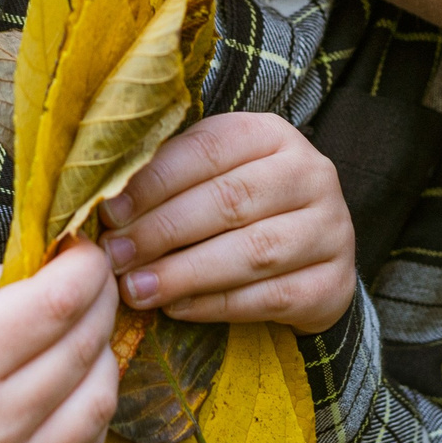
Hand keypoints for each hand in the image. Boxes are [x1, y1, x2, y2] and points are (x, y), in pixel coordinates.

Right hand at [0, 240, 119, 442]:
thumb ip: (5, 284)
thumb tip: (64, 255)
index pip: (61, 301)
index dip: (87, 264)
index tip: (85, 246)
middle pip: (86, 345)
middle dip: (99, 297)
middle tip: (88, 275)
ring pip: (100, 398)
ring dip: (101, 352)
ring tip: (79, 327)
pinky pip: (89, 440)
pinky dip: (88, 402)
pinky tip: (68, 378)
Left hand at [99, 112, 356, 334]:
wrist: (313, 251)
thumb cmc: (245, 205)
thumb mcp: (213, 173)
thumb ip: (170, 177)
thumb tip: (107, 205)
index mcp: (273, 134)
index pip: (209, 149)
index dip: (155, 181)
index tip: (110, 211)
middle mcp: (311, 174)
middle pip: (229, 200)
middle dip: (162, 231)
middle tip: (115, 256)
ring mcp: (330, 229)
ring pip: (252, 251)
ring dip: (185, 273)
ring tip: (136, 288)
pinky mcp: (334, 283)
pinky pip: (270, 297)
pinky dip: (217, 305)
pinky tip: (177, 308)